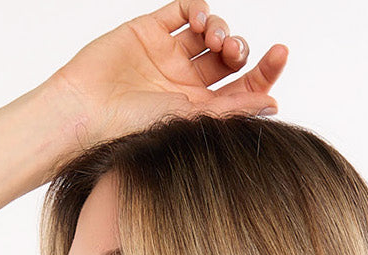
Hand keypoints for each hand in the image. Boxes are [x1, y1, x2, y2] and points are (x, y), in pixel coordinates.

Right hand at [49, 1, 288, 146]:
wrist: (86, 113)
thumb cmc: (132, 130)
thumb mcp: (192, 122)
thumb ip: (232, 111)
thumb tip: (273, 103)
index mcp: (201, 111)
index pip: (243, 87)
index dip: (265, 71)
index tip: (280, 54)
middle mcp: (186, 84)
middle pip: (230, 58)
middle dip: (240, 47)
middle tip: (232, 50)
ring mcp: (167, 57)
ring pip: (209, 31)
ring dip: (221, 27)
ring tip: (214, 37)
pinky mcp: (148, 32)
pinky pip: (182, 10)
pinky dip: (199, 7)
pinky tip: (200, 19)